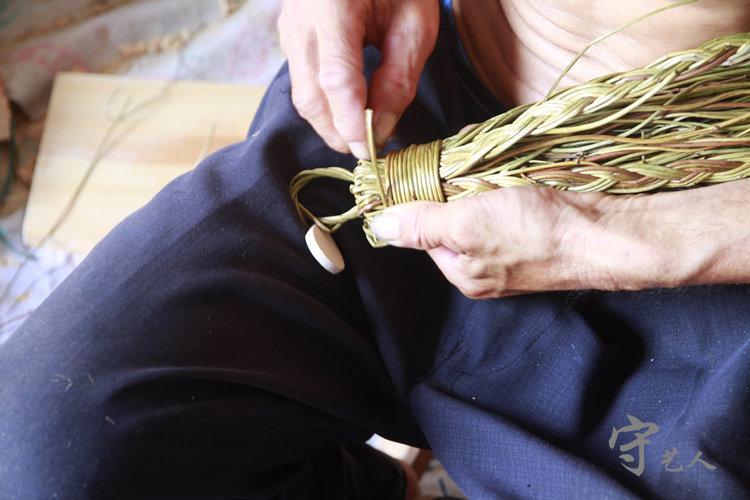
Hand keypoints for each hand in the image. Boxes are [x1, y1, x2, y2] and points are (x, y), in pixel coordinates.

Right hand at [277, 0, 438, 157]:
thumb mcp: (415, 23)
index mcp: (332, 6)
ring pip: (302, 94)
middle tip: (373, 148)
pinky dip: (325, 104)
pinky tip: (350, 109)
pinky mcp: (290, 34)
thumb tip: (380, 130)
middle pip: (311, 96)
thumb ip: (398, 79)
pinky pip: (302, 81)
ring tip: (364, 133)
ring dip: (331, 123)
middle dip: (340, 132)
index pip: (336, 79)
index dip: (351, 122)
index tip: (372, 151)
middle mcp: (301, 17)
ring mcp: (289, 26)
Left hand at [370, 183, 749, 298]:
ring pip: (477, 202)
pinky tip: (504, 158)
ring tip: (478, 149)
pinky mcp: (535, 225)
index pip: (423, 231)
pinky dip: (499, 175)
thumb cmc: (537, 234)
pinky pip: (504, 197)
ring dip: (473, 173)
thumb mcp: (468, 226)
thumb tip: (378, 228)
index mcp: (462, 271)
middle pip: (450, 214)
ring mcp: (511, 245)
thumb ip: (423, 225)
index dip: (417, 198)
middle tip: (453, 153)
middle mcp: (483, 264)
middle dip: (448, 181)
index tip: (416, 165)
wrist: (608, 234)